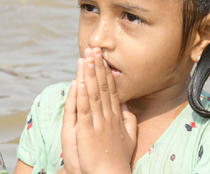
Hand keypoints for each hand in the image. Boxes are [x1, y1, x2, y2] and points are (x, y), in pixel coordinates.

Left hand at [61, 50, 136, 173]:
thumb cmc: (119, 159)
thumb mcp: (129, 138)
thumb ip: (129, 120)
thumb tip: (126, 105)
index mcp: (116, 117)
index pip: (111, 90)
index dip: (105, 72)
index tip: (102, 58)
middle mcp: (109, 117)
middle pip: (102, 87)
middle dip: (97, 67)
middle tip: (94, 49)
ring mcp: (99, 122)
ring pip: (93, 94)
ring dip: (89, 74)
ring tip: (86, 57)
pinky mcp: (88, 130)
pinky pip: (84, 109)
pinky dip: (82, 94)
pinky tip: (80, 81)